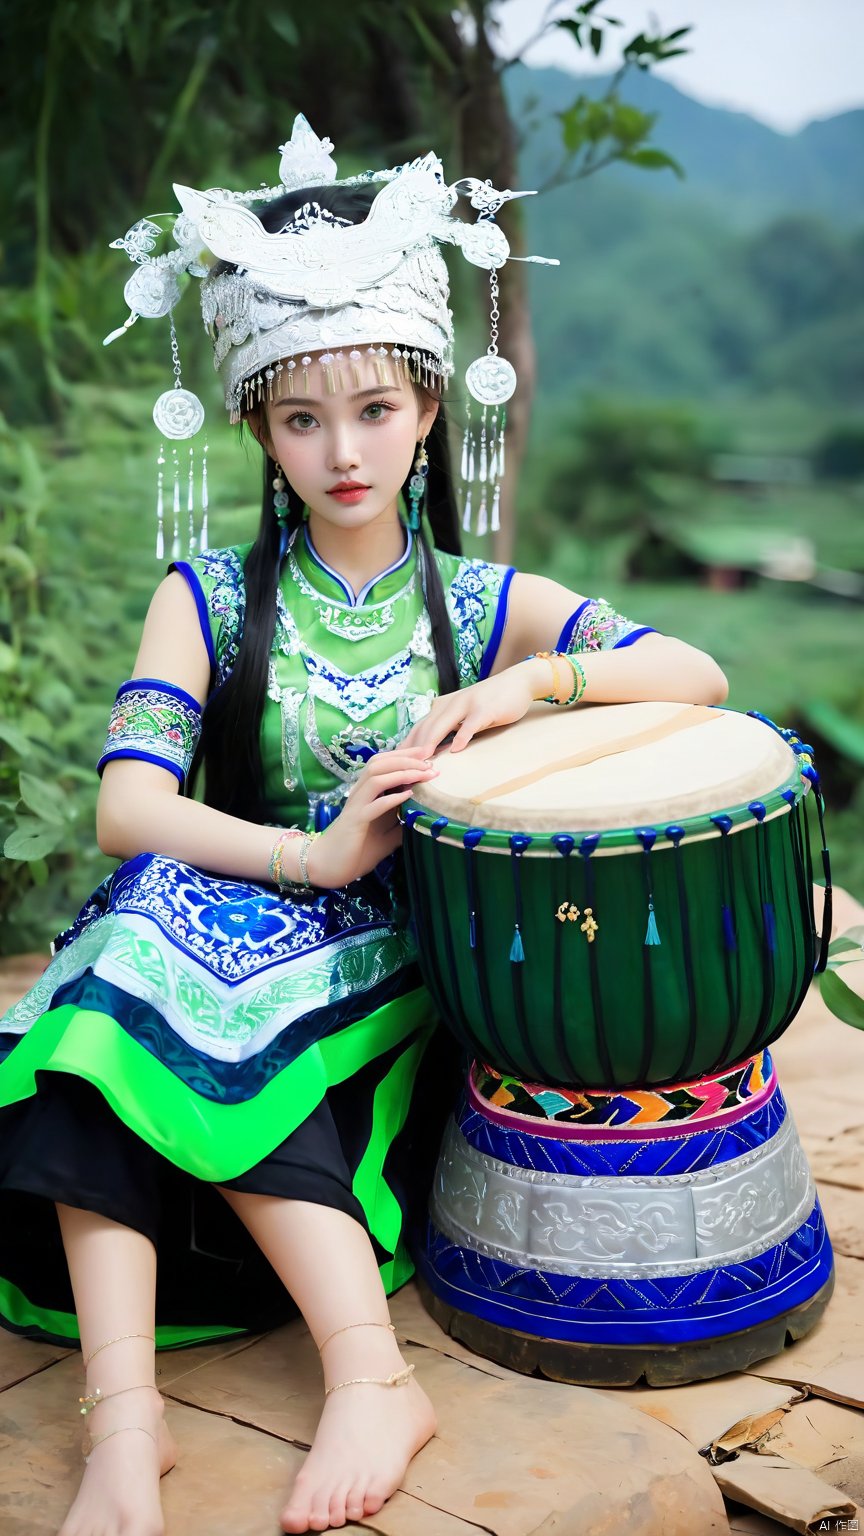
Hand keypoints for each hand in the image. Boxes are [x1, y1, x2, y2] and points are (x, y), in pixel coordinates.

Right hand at [306, 748, 438, 888]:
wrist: (329, 867)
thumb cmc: (356, 851)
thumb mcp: (387, 836)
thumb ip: (400, 824)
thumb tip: (421, 817)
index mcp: (366, 793)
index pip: (383, 763)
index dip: (404, 755)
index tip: (427, 754)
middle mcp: (359, 794)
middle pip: (379, 763)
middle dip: (406, 758)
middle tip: (429, 761)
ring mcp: (355, 806)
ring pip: (375, 777)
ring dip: (401, 772)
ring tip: (422, 774)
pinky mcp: (354, 822)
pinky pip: (373, 805)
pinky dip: (392, 798)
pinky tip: (408, 795)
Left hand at [401, 663, 536, 756]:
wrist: (517, 682)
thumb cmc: (490, 701)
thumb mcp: (464, 713)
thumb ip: (449, 726)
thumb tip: (431, 749)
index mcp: (443, 706)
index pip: (419, 727)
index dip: (406, 744)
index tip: (395, 763)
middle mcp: (450, 704)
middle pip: (425, 727)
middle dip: (412, 748)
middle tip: (400, 767)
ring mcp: (467, 705)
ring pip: (443, 725)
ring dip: (430, 742)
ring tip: (420, 760)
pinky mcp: (485, 710)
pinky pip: (471, 725)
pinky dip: (462, 737)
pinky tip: (456, 750)